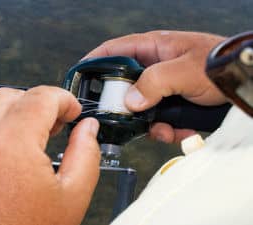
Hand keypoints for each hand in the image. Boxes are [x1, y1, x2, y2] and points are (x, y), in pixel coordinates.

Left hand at [0, 86, 99, 224]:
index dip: (64, 98)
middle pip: (11, 96)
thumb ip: (86, 153)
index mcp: (11, 145)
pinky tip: (13, 155)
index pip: (40, 97)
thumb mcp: (72, 198)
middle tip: (57, 122)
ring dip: (18, 114)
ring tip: (36, 138)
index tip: (74, 111)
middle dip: (39, 102)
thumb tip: (88, 129)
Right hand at [84, 30, 226, 142]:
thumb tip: (130, 102)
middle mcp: (154, 67)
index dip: (94, 60)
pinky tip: (177, 130)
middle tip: (122, 117)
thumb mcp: (184, 71)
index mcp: (153, 48)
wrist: (244, 83)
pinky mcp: (172, 102)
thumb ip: (153, 83)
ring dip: (147, 123)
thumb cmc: (218, 66)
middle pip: (123, 84)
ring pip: (141, 107)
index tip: (80, 75)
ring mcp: (162, 86)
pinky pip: (159, 118)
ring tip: (163, 129)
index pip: (114, 50)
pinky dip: (165, 128)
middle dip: (123, 104)